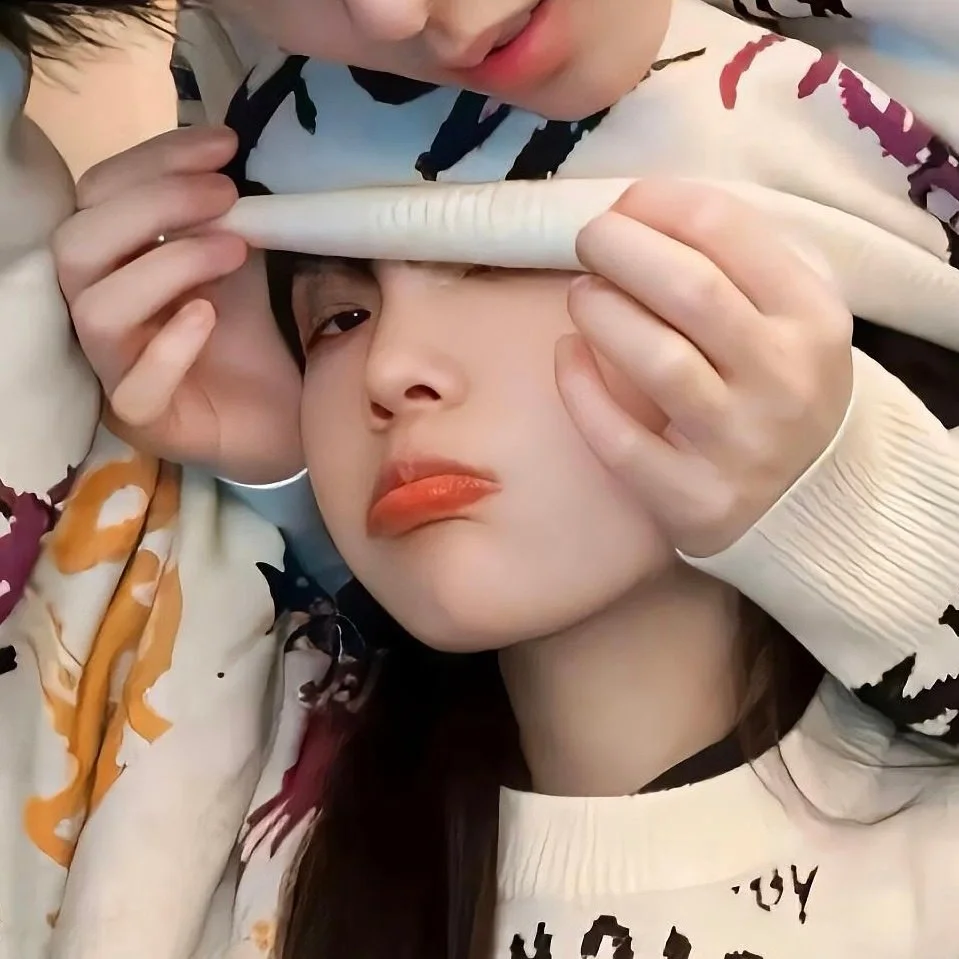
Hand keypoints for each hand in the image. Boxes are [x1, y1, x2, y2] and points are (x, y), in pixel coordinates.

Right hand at [53, 126, 303, 484]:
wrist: (293, 409)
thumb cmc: (256, 330)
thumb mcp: (241, 257)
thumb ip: (223, 211)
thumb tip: (229, 148)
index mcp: (115, 260)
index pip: (100, 194)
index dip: (155, 160)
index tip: (226, 145)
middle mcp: (101, 308)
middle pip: (77, 244)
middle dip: (153, 205)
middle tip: (228, 195)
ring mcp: (116, 369)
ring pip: (98, 310)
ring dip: (168, 266)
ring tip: (235, 250)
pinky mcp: (147, 419)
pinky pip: (133, 387)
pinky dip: (170, 347)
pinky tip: (209, 317)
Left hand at [556, 179, 852, 558]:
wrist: (815, 504)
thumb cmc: (782, 388)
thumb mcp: (793, 318)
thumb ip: (739, 263)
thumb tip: (641, 212)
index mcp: (812, 317)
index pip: (726, 231)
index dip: (657, 204)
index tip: (624, 206)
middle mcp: (783, 377)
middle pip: (688, 289)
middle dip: (620, 249)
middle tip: (589, 243)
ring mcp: (739, 444)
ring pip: (656, 359)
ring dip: (600, 312)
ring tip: (582, 296)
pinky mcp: (693, 498)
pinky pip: (619, 438)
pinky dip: (580, 388)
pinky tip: (568, 355)